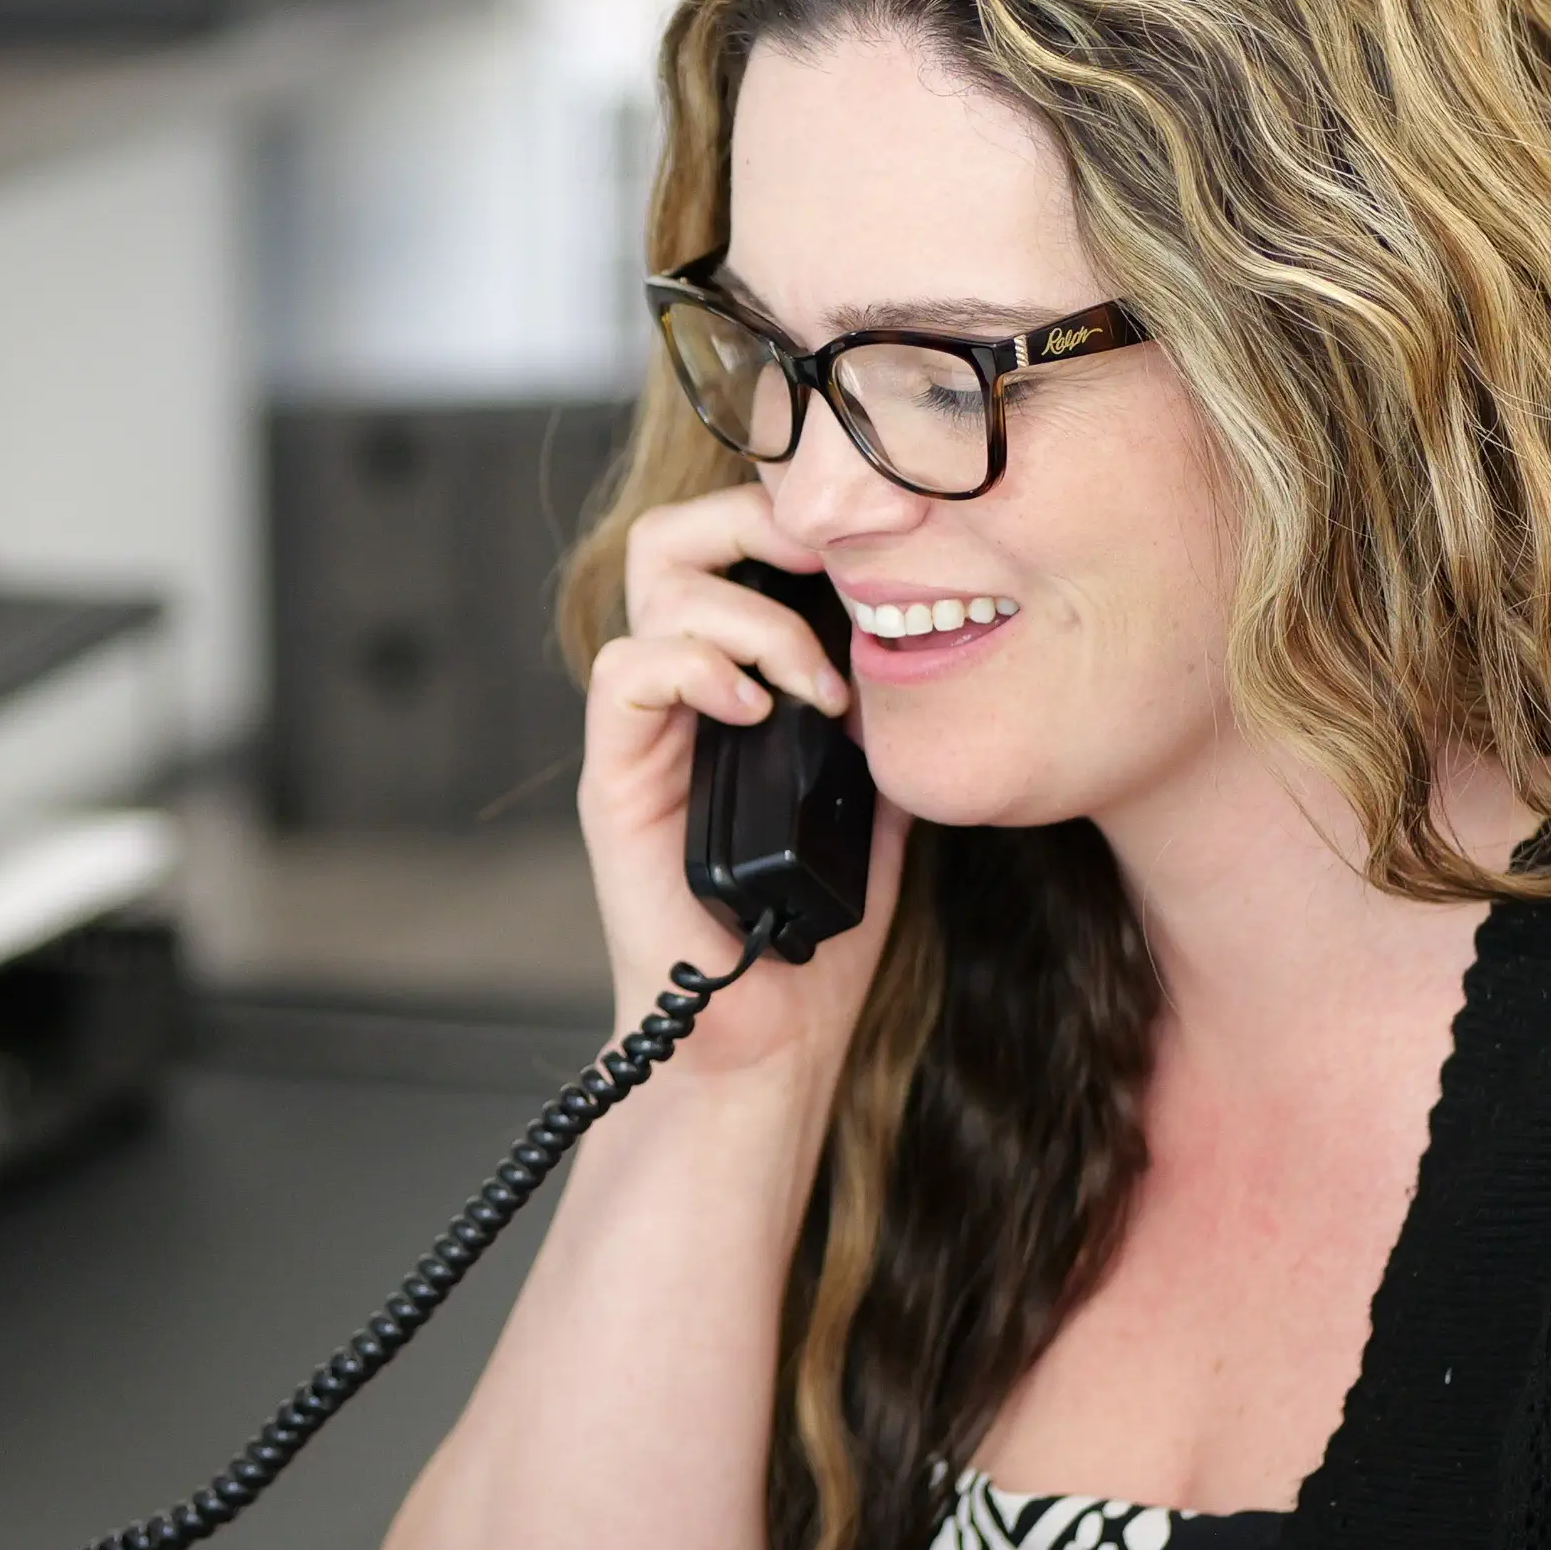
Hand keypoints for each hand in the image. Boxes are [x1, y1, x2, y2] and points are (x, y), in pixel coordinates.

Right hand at [577, 482, 906, 1090]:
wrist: (769, 1032)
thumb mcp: (879, 788)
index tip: (868, 538)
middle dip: (755, 523)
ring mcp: (644, 732)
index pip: (735, 546)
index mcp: (738, 680)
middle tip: (828, 564)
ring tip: (812, 688)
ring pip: (654, 588)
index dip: (791, 516)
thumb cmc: (820, 923)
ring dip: (751, 616)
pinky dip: (694, 666)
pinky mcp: (615, 780)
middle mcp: (682, 691)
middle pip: (677, 538)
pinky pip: (624, 674)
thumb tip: (936, 637)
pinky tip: (752, 709)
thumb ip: (885, 713)